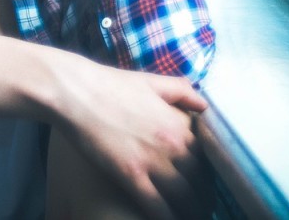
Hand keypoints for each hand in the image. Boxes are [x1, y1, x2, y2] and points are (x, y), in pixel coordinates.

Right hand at [57, 62, 210, 219]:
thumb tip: (205, 106)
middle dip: (203, 198)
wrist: (77, 93)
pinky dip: (167, 218)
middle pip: (200, 181)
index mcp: (180, 123)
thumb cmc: (113, 86)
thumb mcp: (155, 82)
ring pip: (184, 198)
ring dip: (191, 212)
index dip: (210, 174)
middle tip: (201, 206)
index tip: (206, 183)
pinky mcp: (130, 176)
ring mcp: (152, 162)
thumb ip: (184, 92)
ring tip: (190, 218)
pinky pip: (157, 207)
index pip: (208, 157)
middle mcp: (173, 144)